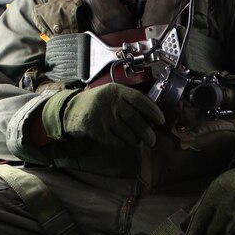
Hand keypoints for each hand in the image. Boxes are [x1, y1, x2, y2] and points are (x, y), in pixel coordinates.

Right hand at [42, 83, 164, 148]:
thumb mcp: (114, 94)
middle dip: (147, 132)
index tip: (161, 121)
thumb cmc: (100, 102)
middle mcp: (111, 103)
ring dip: (136, 140)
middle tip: (153, 140)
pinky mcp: (97, 131)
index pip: (140, 99)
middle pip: (135, 119)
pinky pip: (116, 141)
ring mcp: (103, 117)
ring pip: (127, 133)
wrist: (73, 109)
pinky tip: (126, 143)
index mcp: (117, 91)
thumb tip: (153, 117)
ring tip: (140, 142)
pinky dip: (124, 144)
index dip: (153, 111)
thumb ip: (130, 101)